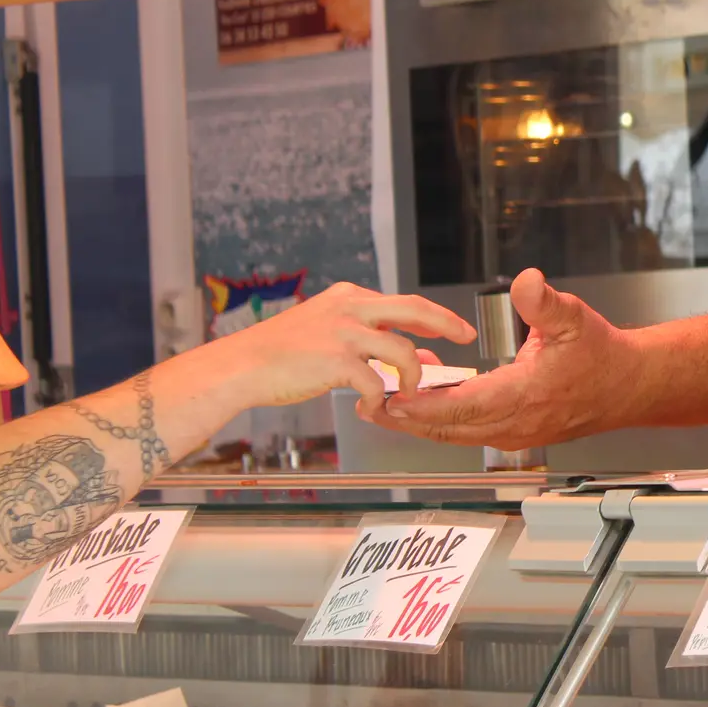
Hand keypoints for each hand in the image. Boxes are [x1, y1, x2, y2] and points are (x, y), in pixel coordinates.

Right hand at [194, 282, 475, 415]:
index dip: (434, 316)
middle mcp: (350, 308)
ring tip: (409, 393)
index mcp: (349, 297)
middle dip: (446, 323)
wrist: (241, 366)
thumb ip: (366, 338)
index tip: (454, 327)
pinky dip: (380, 400)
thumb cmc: (281, 354)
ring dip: (412, 376)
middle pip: (414, 308)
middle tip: (467, 337)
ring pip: (402, 350)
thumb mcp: (328, 332)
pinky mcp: (335, 360)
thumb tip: (410, 353)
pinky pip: (375, 383)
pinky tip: (372, 409)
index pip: (404, 301)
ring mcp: (343, 332)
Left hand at [362, 269, 629, 447]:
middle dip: (404, 418)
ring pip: (454, 433)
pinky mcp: (513, 434)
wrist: (626, 386)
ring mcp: (513, 434)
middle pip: (447, 428)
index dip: (422, 405)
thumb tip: (527, 281)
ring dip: (418, 421)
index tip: (389, 396)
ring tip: (383, 403)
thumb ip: (545, 302)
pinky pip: (466, 431)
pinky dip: (440, 419)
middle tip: (366, 403)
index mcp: (524, 396)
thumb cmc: (602, 356)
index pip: (462, 406)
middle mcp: (515, 423)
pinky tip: (424, 401)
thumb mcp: (575, 319)